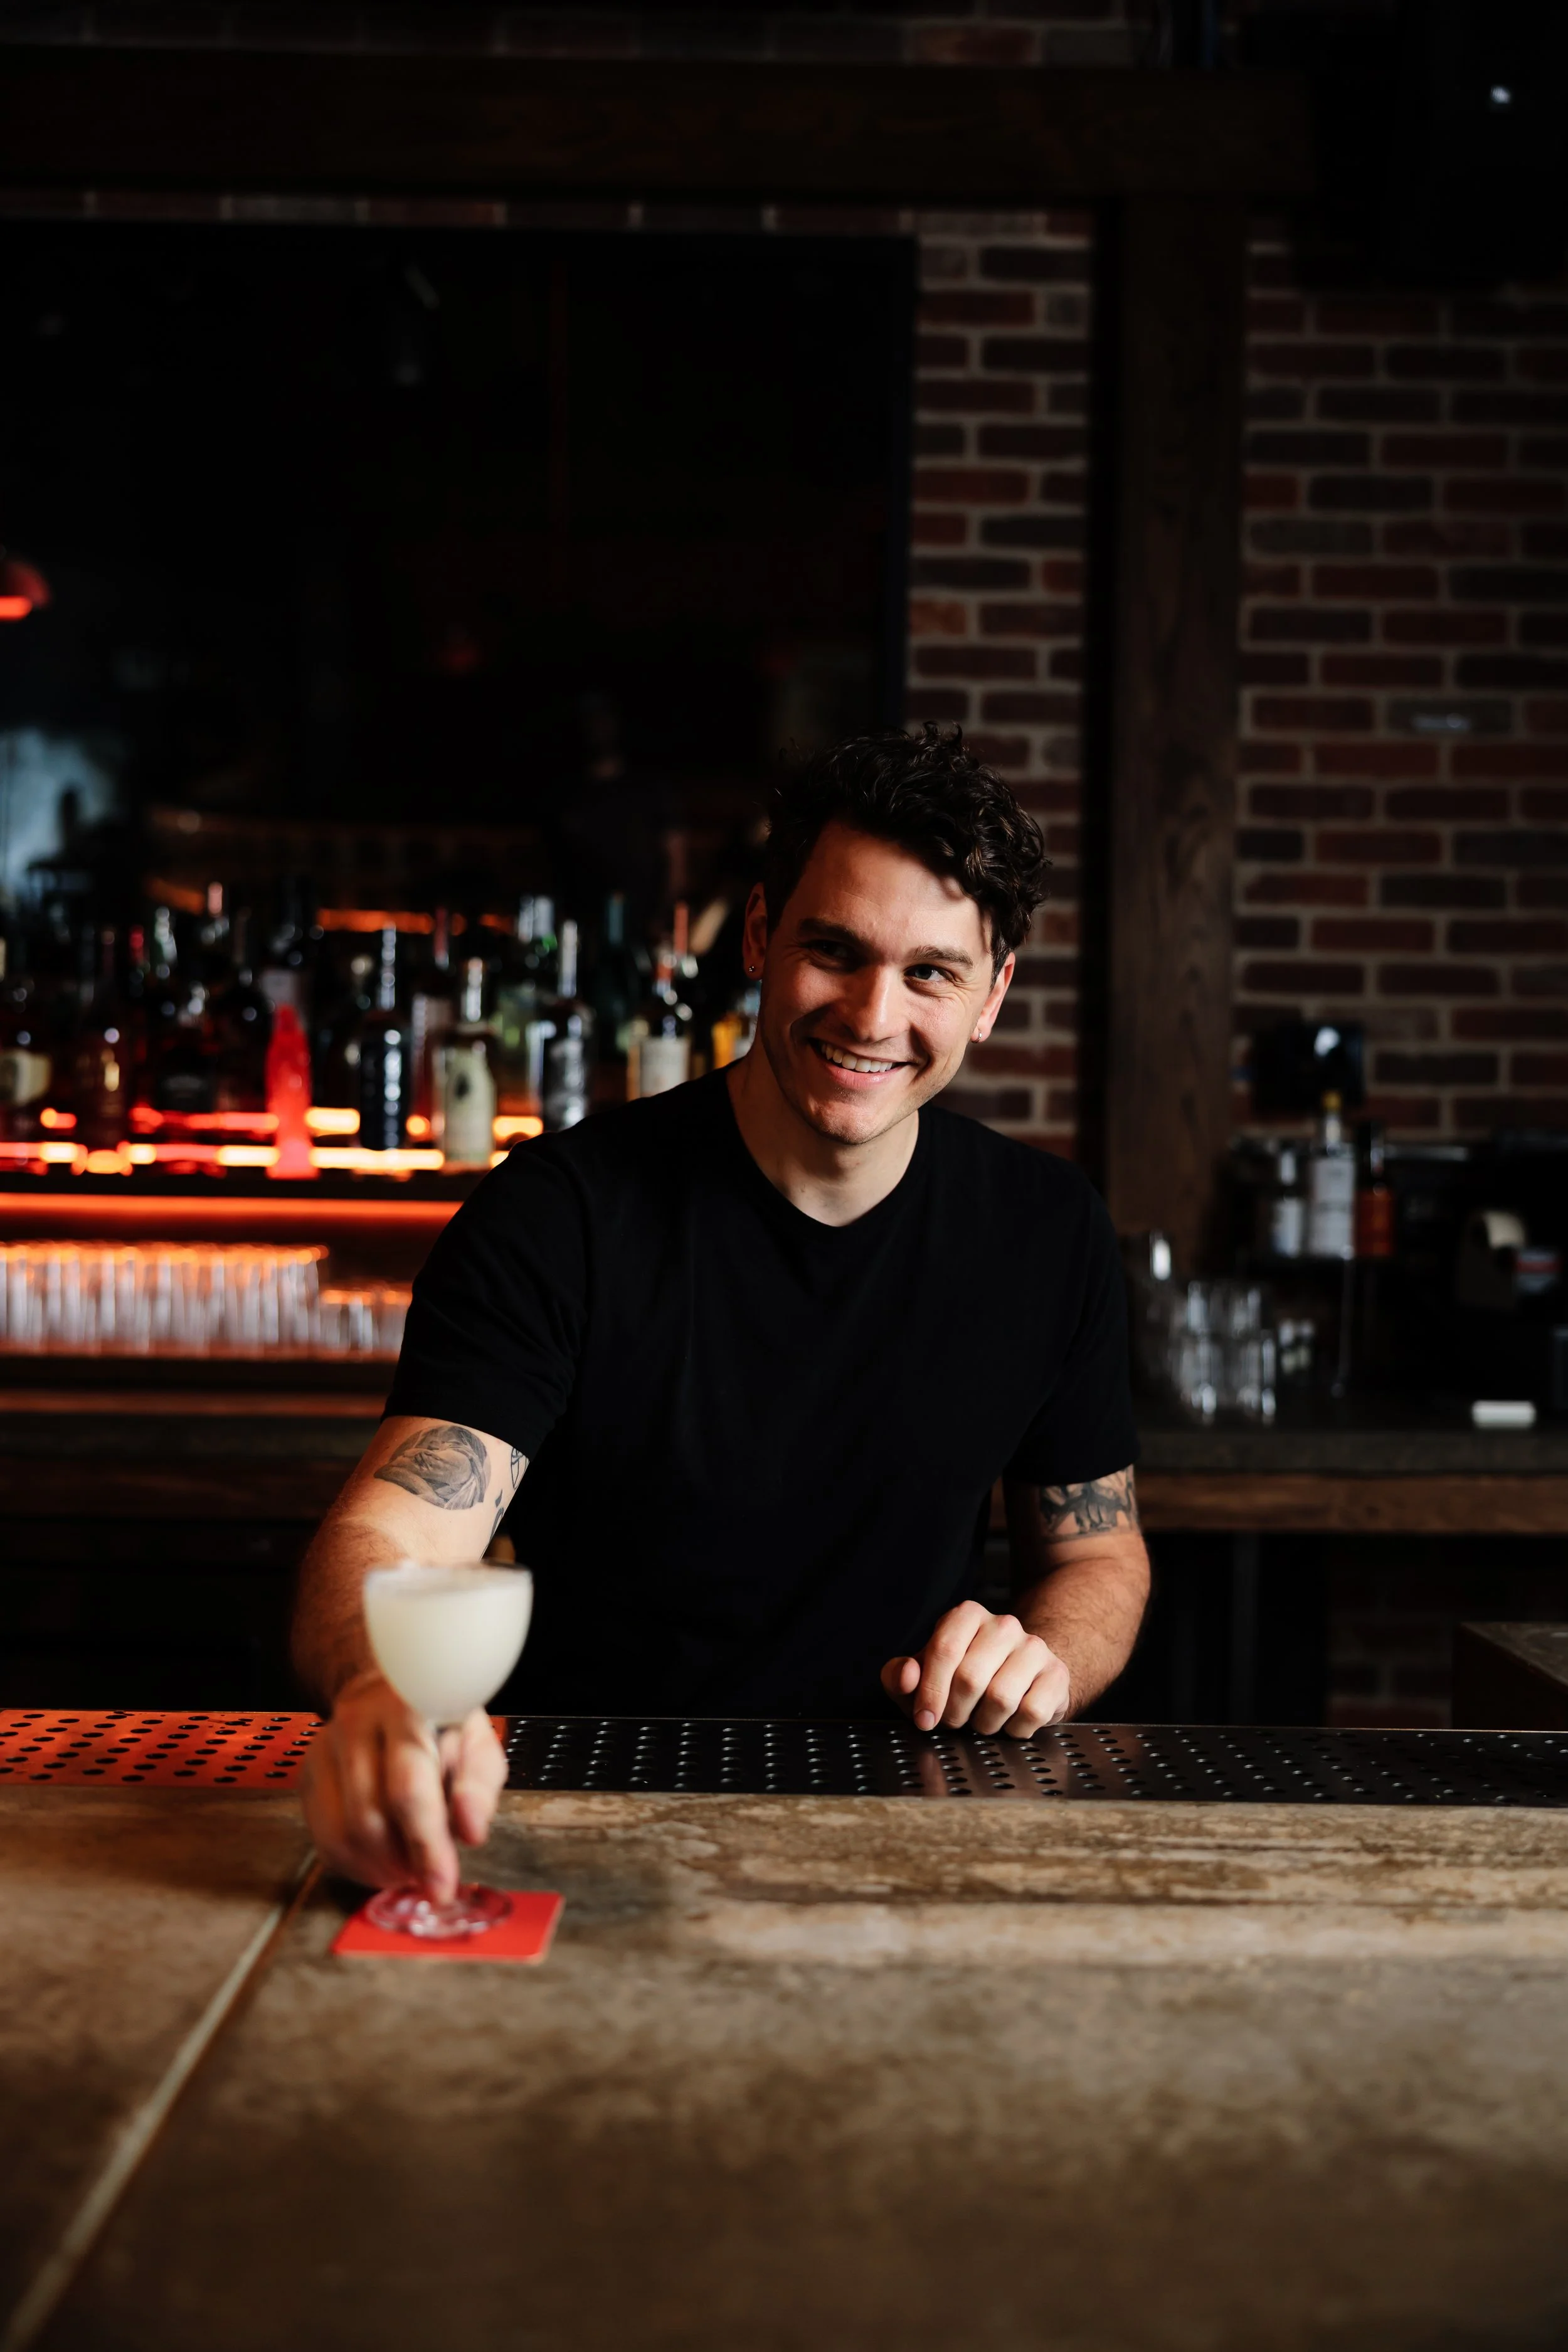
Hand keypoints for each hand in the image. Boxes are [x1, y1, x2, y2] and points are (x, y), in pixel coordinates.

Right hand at [300, 1669, 506, 1900]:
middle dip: (403, 1862)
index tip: (442, 1886)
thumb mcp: (476, 1741)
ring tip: (409, 1867)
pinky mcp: (307, 1774)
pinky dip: (355, 1866)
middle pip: (369, 1817)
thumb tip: (471, 1832)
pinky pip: (324, 1840)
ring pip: (342, 1835)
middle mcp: (357, 1723)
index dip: (426, 1843)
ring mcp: (324, 1749)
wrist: (385, 1691)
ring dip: (379, 1868)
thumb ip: (480, 1784)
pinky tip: (382, 1861)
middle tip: (430, 1877)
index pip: (408, 1787)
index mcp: (406, 1708)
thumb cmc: (439, 1721)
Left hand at [881, 1602, 1069, 1737]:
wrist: (1021, 1679)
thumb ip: (900, 1675)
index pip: (943, 1650)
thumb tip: (907, 1676)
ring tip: (982, 1718)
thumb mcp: (925, 1676)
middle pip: (970, 1678)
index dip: (930, 1692)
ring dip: (985, 1723)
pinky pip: (1031, 1713)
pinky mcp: (1057, 1674)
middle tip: (954, 1721)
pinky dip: (1014, 1729)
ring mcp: (1034, 1647)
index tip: (924, 1719)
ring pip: (1001, 1699)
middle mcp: (1003, 1624)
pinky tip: (1009, 1721)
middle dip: (955, 1713)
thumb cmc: (964, 1678)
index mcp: (966, 1616)